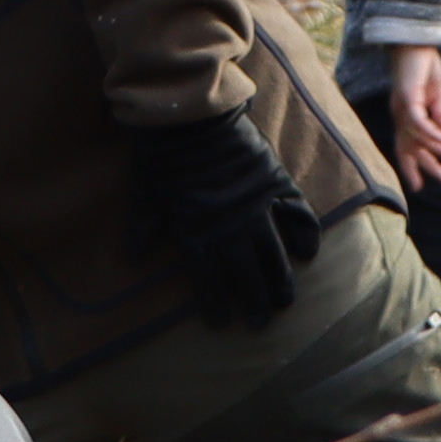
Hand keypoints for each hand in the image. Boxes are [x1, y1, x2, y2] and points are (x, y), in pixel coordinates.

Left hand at [124, 111, 323, 334]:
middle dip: (253, 303)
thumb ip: (141, 227)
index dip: (215, 304)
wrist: (191, 116)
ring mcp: (257, 207)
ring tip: (284, 303)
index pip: (208, 279)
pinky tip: (309, 255)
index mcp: (196, 233)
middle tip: (260, 325)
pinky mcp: (276, 185)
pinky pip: (298, 216)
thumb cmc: (161, 155)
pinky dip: (306, 235)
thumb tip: (131, 258)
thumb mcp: (143, 194)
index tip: (221, 323)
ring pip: (274, 254)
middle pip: (246, 274)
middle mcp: (230, 227)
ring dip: (280, 281)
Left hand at [375, 42, 440, 190]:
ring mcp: (401, 107)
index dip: (412, 166)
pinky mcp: (407, 97)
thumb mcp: (437, 96)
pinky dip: (432, 132)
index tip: (421, 186)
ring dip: (437, 149)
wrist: (416, 43)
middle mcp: (400, 115)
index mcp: (405, 116)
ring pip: (416, 137)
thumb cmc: (423, 67)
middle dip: (424, 167)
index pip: (407, 147)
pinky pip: (418, 122)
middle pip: (408, 148)